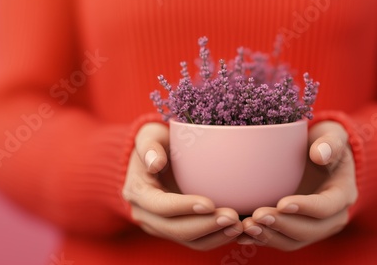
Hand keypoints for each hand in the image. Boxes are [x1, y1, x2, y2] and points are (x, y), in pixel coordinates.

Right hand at [122, 122, 242, 250]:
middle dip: (205, 226)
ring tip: (239, 226)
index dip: (184, 207)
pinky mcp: (177, 232)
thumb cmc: (156, 143)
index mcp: (138, 192)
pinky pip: (199, 241)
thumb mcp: (149, 135)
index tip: (210, 203)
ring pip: (190, 241)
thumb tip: (155, 163)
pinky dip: (218, 238)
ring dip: (216, 236)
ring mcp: (162, 227)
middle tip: (232, 217)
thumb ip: (149, 146)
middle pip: (176, 229)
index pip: (160, 205)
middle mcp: (146, 215)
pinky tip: (237, 230)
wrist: (155, 159)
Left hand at [238, 121, 357, 250]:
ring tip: (247, 226)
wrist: (316, 156)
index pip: (326, 207)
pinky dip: (260, 239)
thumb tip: (319, 154)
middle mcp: (331, 217)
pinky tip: (241, 235)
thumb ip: (329, 143)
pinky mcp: (294, 231)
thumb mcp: (331, 136)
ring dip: (269, 236)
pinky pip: (278, 240)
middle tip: (258, 216)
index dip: (305, 208)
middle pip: (309, 230)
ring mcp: (312, 227)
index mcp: (342, 194)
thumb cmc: (323, 143)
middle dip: (283, 225)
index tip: (282, 203)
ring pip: (292, 241)